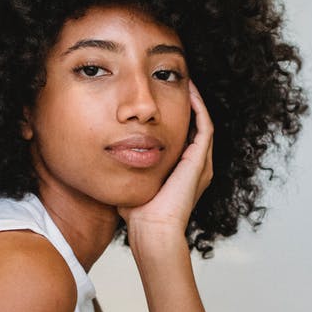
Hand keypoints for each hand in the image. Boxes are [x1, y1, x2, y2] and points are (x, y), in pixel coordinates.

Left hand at [118, 80, 213, 240]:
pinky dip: (198, 107)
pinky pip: (205, 125)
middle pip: (196, 125)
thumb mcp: (131, 181)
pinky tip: (188, 91)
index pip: (183, 136)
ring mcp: (201, 162)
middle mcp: (196, 165)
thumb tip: (106, 154)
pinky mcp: (200, 160)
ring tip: (184, 81)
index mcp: (183, 171)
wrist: (153, 231)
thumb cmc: (138, 215)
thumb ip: (124, 168)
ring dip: (195, 100)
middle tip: (176, 82)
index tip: (161, 99)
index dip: (175, 116)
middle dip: (188, 104)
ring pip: (203, 121)